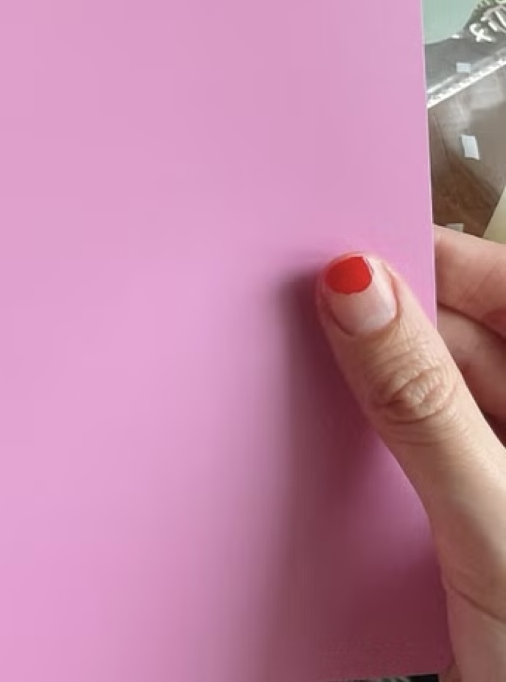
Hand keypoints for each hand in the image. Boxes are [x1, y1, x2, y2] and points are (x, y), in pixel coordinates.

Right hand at [318, 228, 505, 681]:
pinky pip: (421, 448)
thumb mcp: (493, 526)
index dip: (419, 262)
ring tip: (316, 399)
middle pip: (458, 337)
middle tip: (300, 328)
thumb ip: (421, 402)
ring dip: (372, 396)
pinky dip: (376, 446)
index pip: (495, 282)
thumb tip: (356, 287)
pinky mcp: (484, 514)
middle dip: (381, 334)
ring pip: (433, 394)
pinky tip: (337, 456)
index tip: (334, 259)